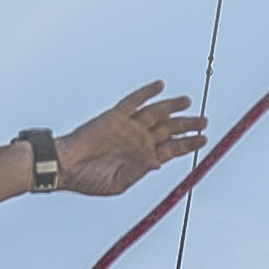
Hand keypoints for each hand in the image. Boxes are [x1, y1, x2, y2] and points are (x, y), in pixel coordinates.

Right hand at [59, 82, 204, 197]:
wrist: (65, 167)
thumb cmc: (90, 180)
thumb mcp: (118, 183)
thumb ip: (138, 172)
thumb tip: (157, 163)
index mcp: (145, 158)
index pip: (172, 148)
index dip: (188, 144)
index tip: (204, 140)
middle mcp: (140, 140)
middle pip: (169, 129)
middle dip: (187, 124)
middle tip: (204, 120)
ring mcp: (128, 127)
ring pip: (156, 113)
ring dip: (172, 107)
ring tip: (188, 101)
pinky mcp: (115, 116)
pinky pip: (133, 101)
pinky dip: (146, 93)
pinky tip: (160, 86)